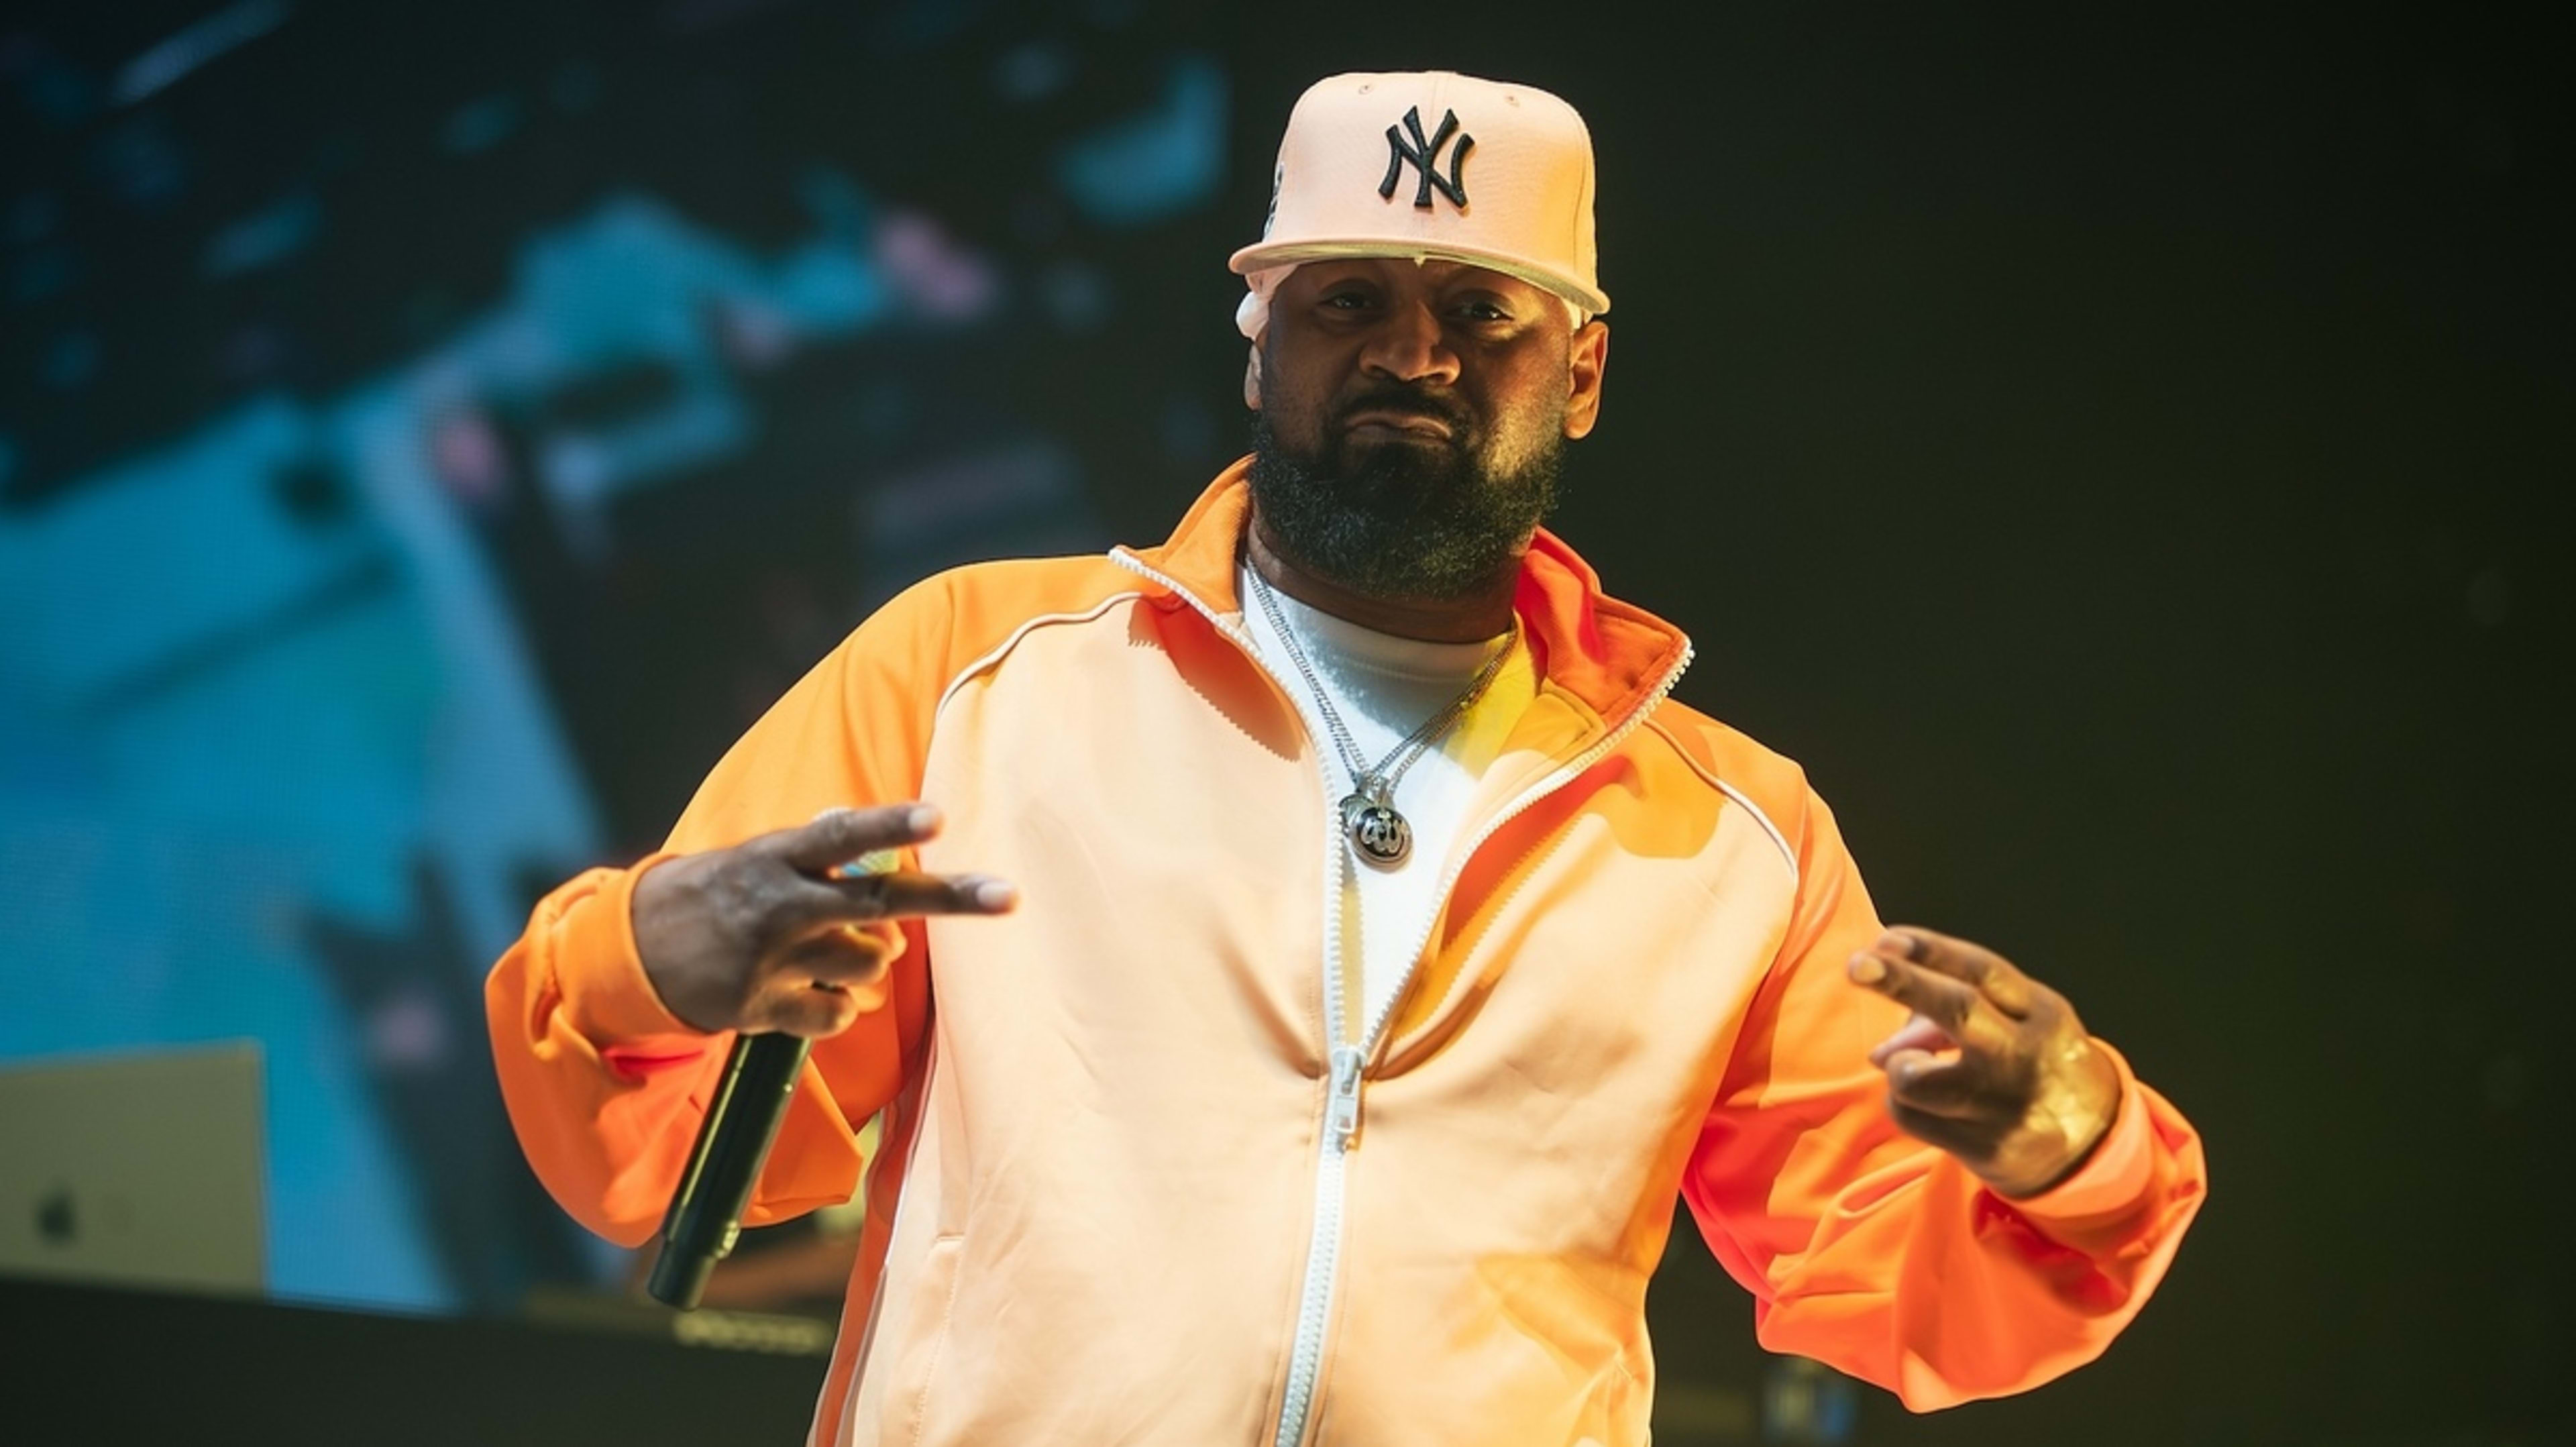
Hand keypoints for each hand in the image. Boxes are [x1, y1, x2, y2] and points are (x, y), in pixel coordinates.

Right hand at [632, 804, 1015, 1036]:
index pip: (842, 835)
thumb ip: (821, 850)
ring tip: (831, 951)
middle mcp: (779, 905)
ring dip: (871, 960)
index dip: (890, 825)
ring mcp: (771, 960)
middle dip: (951, 898)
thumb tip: (891, 838)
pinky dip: (837, 1008)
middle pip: (880, 902)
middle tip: (1010, 895)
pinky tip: (806, 994)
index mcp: (775, 857)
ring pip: (869, 963)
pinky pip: (836, 1015)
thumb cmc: (718, 893)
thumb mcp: (759, 857)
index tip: (936, 818)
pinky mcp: (760, 1008)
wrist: (631, 951)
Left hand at [1846, 926, 2122, 1198]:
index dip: (1930, 950)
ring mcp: (2002, 1105)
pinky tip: (1931, 1104)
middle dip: (1901, 981)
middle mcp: (2023, 1056)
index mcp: (2040, 1013)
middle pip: (1957, 1009)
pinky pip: (1908, 1115)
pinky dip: (1904, 1102)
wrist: (2093, 1146)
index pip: (1982, 971)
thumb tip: (1884, 1045)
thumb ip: (1960, 1006)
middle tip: (1856, 965)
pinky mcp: (1983, 1148)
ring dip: (1899, 1066)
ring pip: (1914, 1076)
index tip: (1885, 939)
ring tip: (1920, 1069)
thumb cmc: (2035, 1062)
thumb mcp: (2020, 1022)